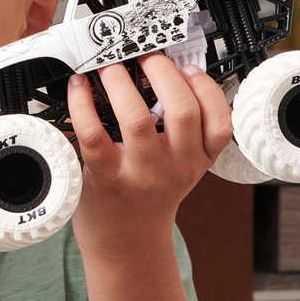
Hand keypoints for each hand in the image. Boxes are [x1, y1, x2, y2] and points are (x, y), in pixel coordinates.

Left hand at [68, 54, 231, 258]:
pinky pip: (93, 134)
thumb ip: (182, 133)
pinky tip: (79, 88)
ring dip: (120, 82)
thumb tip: (167, 76)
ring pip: (136, 118)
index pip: (220, 120)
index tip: (188, 67)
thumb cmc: (147, 198)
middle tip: (144, 55)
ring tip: (110, 66)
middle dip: (162, 72)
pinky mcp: (105, 178)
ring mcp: (140, 173)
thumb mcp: (181, 168)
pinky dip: (83, 104)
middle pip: (181, 110)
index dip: (206, 87)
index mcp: (198, 161)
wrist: (126, 244)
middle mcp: (174, 167)